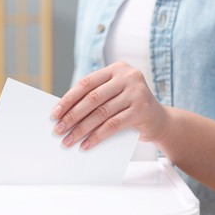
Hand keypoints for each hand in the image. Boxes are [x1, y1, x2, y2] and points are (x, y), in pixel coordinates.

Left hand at [51, 61, 168, 149]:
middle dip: (72, 116)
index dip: (68, 99)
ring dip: (81, 129)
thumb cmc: (129, 107)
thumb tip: (63, 114)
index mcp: (116, 69)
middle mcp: (128, 76)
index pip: (86, 83)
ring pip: (101, 113)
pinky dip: (97, 137)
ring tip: (69, 141)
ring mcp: (136, 92)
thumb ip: (95, 99)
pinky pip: (113, 125)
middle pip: (92, 98)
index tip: (54, 114)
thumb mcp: (113, 96)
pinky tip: (86, 145)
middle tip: (58, 130)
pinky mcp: (142, 110)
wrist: (160, 120)